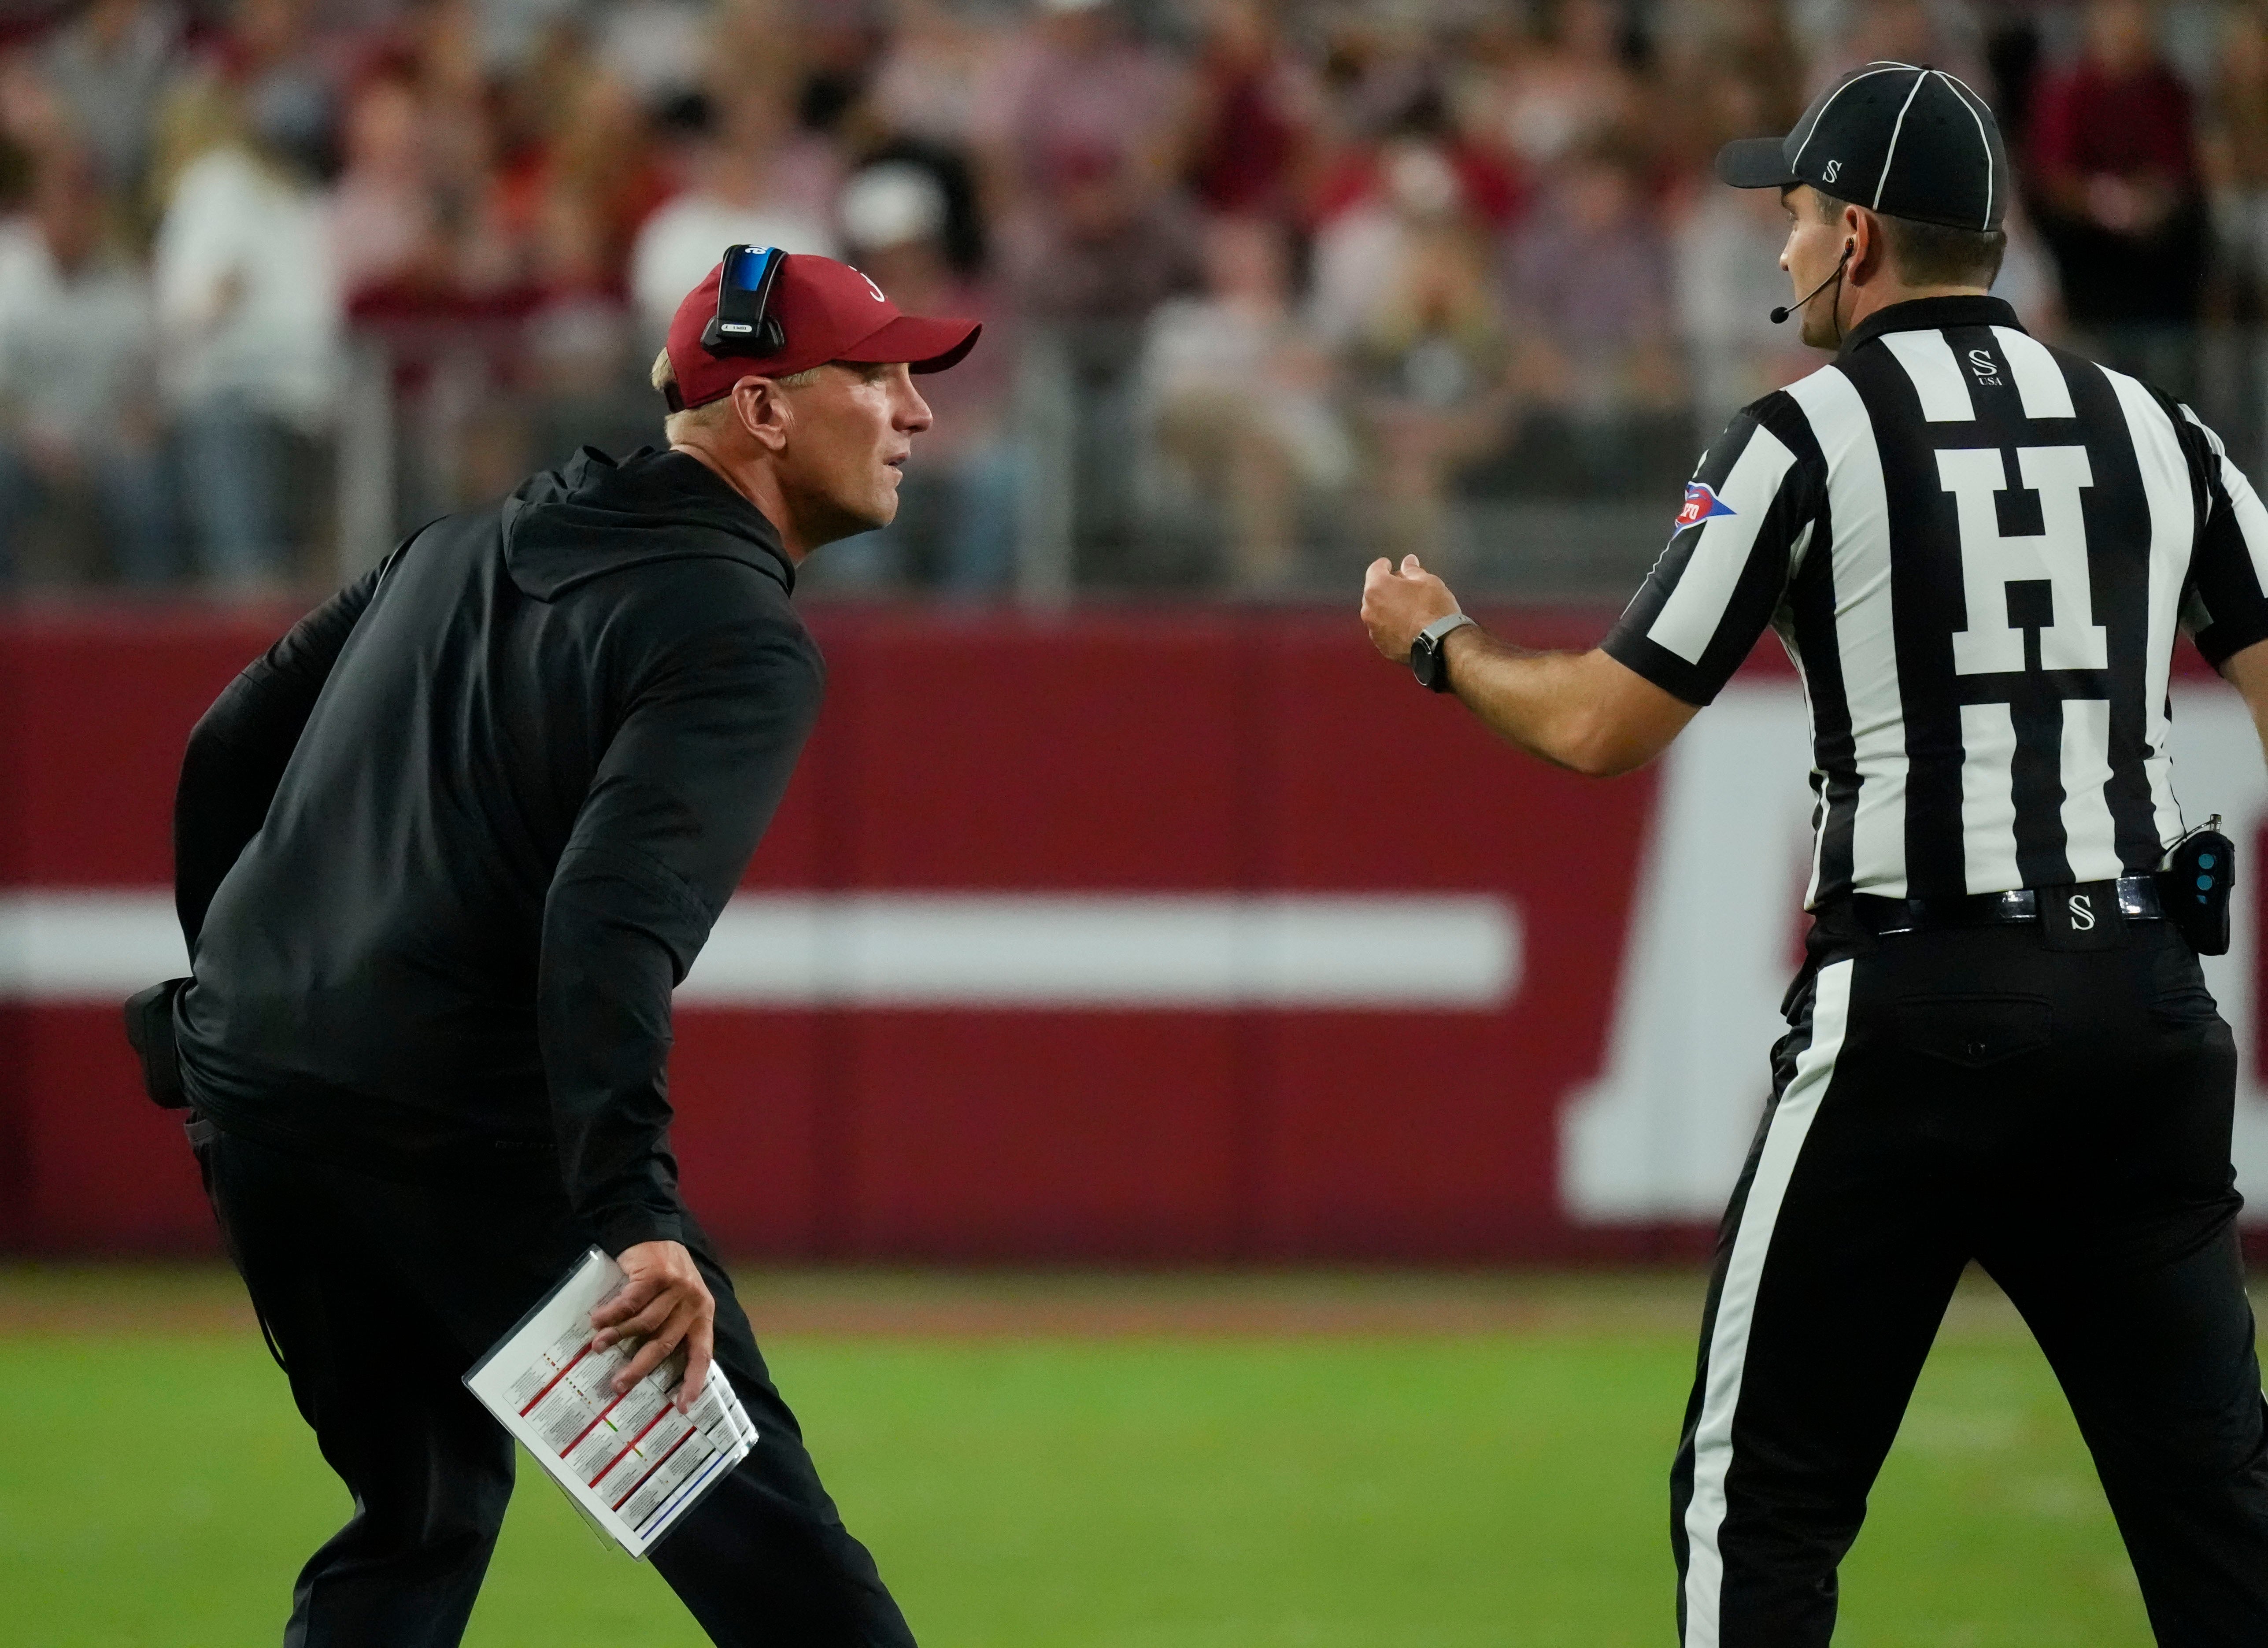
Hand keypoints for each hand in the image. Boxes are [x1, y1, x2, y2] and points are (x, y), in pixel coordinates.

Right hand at [590, 1239, 715, 1411]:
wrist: (651, 1231)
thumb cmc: (662, 1275)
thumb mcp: (677, 1301)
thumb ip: (670, 1327)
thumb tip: (645, 1366)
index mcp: (702, 1314)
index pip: (701, 1353)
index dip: (693, 1380)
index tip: (683, 1405)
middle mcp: (693, 1302)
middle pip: (665, 1344)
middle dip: (640, 1367)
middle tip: (618, 1385)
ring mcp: (677, 1287)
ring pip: (644, 1323)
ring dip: (617, 1338)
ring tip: (598, 1347)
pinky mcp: (657, 1274)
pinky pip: (630, 1302)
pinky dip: (612, 1314)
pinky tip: (596, 1321)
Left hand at [1362, 554, 1459, 662]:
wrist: (1440, 643)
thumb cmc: (1433, 608)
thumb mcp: (1427, 581)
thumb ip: (1412, 570)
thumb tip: (1408, 561)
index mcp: (1377, 588)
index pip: (1375, 570)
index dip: (1383, 566)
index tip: (1389, 565)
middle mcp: (1369, 609)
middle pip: (1374, 592)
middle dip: (1386, 587)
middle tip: (1403, 587)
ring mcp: (1373, 630)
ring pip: (1377, 612)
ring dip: (1387, 607)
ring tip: (1406, 608)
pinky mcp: (1381, 646)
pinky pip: (1383, 630)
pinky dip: (1391, 625)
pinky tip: (1406, 625)